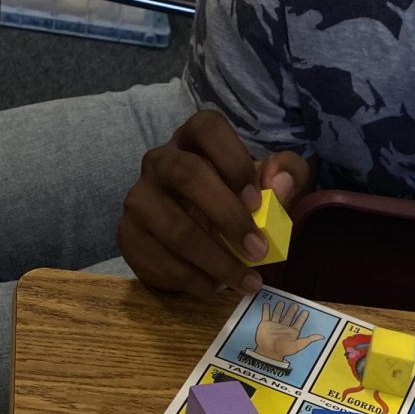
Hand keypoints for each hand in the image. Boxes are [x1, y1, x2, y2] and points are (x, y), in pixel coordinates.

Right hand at [118, 110, 312, 297]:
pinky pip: (164, 262)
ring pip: (176, 229)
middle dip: (228, 217)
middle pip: (187, 174)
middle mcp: (159, 162)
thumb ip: (285, 176)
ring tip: (247, 281)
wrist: (188, 246)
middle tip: (259, 251)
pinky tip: (216, 286)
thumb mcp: (266, 188)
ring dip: (218, 262)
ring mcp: (139, 199)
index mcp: (193, 141)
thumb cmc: (232, 205)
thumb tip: (280, 183)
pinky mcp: (129, 236)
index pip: (207, 127)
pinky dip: (197, 281)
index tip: (257, 200)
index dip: (234, 160)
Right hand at [254, 300, 323, 359]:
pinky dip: (266, 309)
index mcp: (291, 332)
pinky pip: (266, 315)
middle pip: (289, 317)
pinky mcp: (265, 324)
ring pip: (277, 314)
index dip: (302, 318)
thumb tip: (321, 337)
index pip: (298, 323)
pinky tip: (267, 304)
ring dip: (279, 309)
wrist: (268, 351)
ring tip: (281, 302)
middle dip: (292, 311)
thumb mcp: (298, 345)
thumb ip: (309, 340)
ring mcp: (274, 325)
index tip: (306, 312)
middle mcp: (283, 328)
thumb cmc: (283, 349)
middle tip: (295, 304)